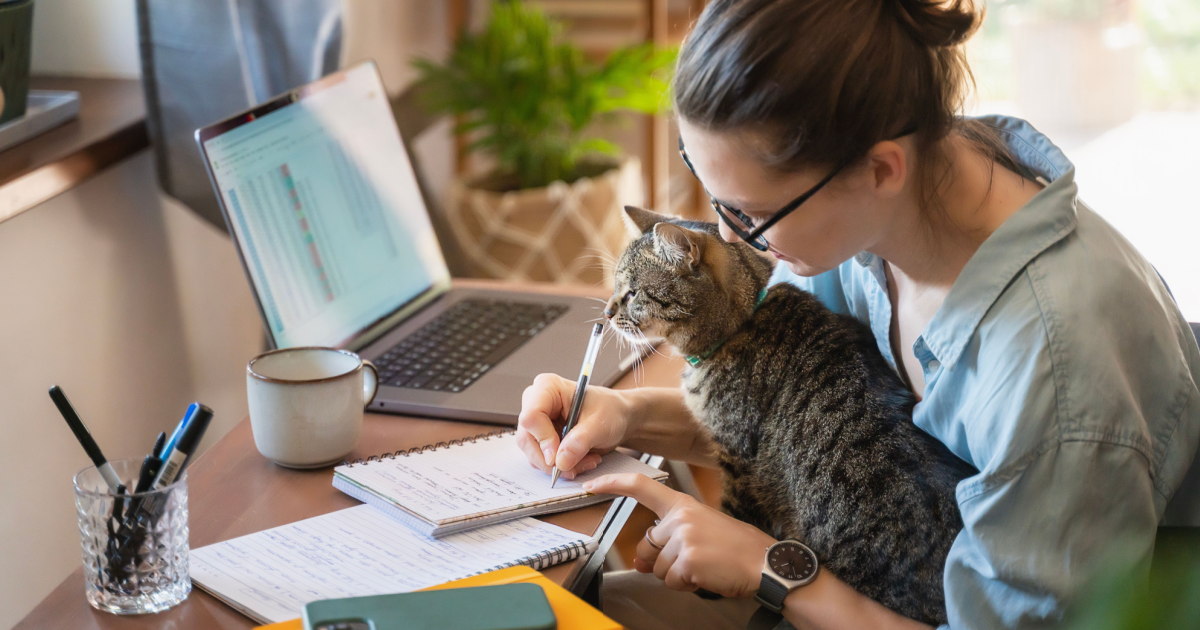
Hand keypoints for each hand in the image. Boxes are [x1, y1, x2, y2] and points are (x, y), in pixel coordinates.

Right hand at [516, 373, 633, 478]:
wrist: (617, 418)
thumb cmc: (610, 411)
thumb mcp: (600, 424)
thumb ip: (580, 441)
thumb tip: (560, 461)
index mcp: (547, 388)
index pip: (531, 416)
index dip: (543, 439)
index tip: (558, 457)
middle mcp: (536, 403)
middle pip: (527, 438)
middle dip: (551, 459)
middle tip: (574, 467)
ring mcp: (537, 423)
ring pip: (533, 453)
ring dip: (559, 465)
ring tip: (585, 461)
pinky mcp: (541, 439)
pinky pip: (541, 459)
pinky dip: (561, 466)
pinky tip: (580, 460)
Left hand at [584, 473, 775, 597]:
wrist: (765, 562)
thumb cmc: (734, 547)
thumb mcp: (699, 533)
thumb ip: (668, 539)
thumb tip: (639, 560)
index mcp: (683, 504)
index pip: (642, 487)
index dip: (613, 483)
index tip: (591, 483)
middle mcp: (680, 517)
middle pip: (647, 546)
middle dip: (662, 560)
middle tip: (695, 559)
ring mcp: (682, 538)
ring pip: (658, 568)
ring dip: (677, 575)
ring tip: (705, 566)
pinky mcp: (687, 560)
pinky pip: (671, 581)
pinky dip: (686, 585)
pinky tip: (706, 575)